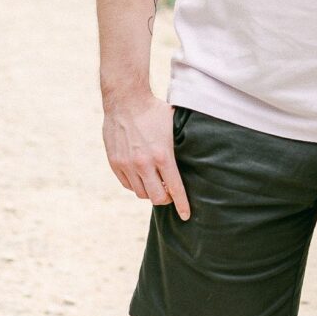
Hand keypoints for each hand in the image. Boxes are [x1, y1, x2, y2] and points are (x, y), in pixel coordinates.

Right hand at [103, 92, 190, 217]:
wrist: (125, 99)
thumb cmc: (154, 110)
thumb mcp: (174, 125)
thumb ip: (182, 144)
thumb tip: (200, 152)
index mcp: (163, 156)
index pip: (175, 189)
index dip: (182, 205)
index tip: (186, 216)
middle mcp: (144, 164)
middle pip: (157, 198)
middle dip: (166, 199)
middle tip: (169, 192)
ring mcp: (127, 165)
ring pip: (141, 193)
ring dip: (150, 191)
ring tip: (155, 182)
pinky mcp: (115, 163)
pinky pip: (127, 184)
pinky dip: (136, 184)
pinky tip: (142, 176)